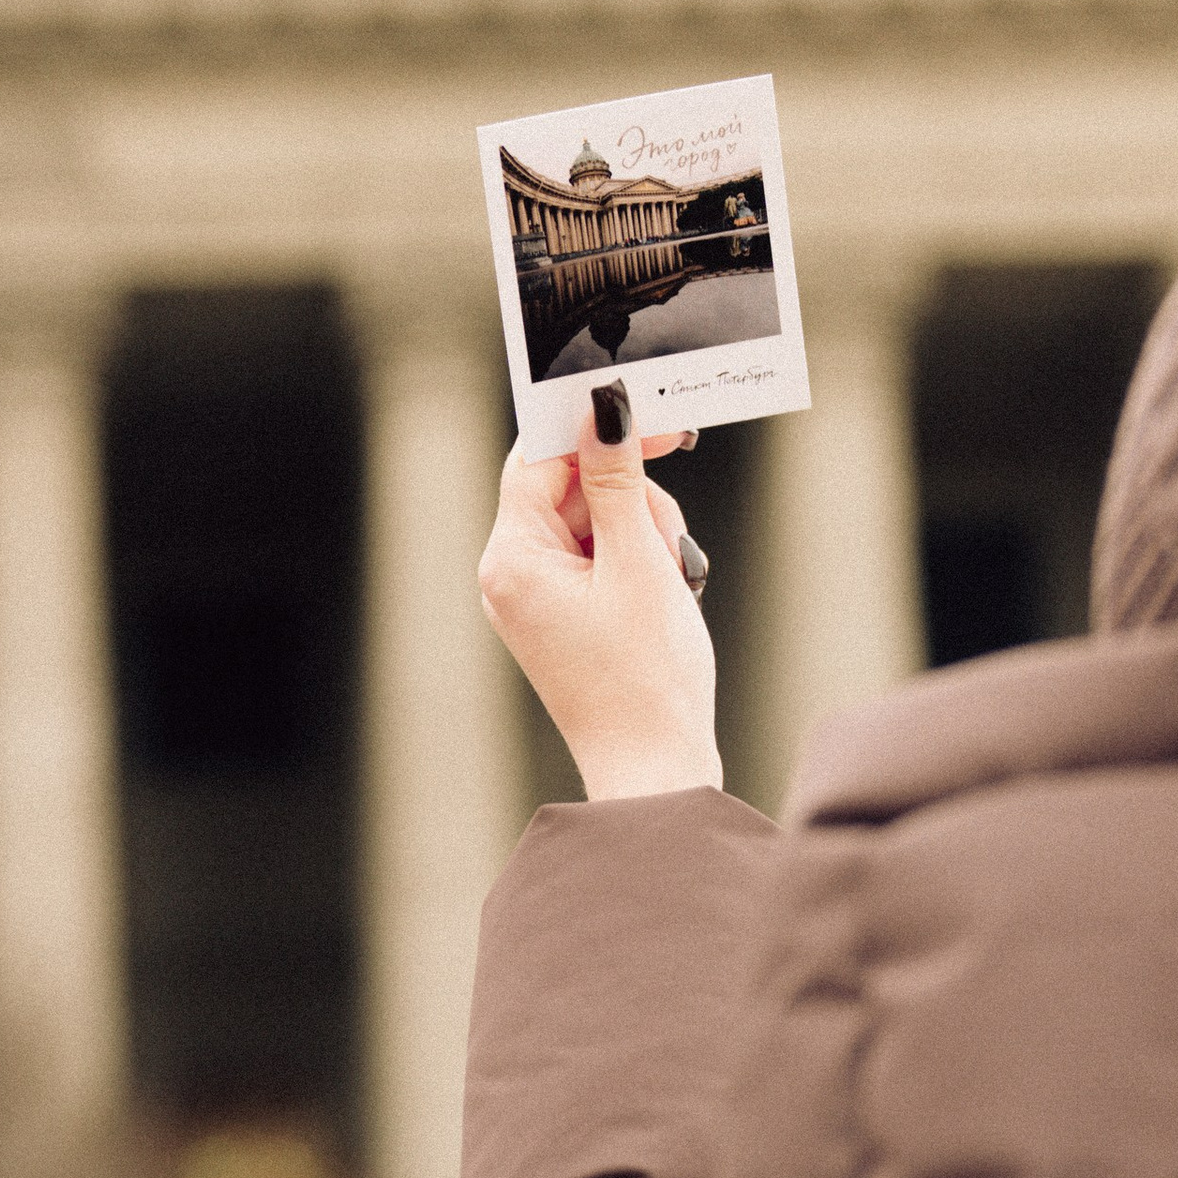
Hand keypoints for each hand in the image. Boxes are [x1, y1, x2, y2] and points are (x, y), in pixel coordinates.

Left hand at [477, 384, 721, 799]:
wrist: (655, 768)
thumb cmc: (646, 678)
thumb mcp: (637, 561)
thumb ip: (617, 478)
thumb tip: (601, 408)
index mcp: (511, 559)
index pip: (537, 457)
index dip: (589, 427)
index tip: (645, 413)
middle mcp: (511, 574)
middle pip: (570, 485)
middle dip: (628, 497)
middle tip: (664, 534)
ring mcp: (537, 595)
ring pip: (594, 517)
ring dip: (641, 531)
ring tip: (666, 580)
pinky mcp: (565, 612)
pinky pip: (600, 553)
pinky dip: (637, 558)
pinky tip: (661, 591)